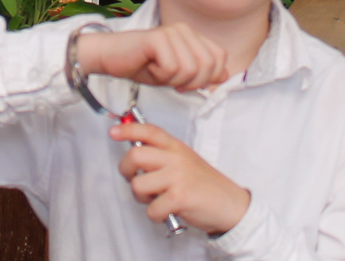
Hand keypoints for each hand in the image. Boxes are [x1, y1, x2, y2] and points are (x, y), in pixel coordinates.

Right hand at [76, 24, 232, 91]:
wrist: (111, 57)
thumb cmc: (142, 65)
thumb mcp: (177, 74)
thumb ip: (202, 74)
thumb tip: (226, 76)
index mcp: (192, 35)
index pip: (219, 59)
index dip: (208, 78)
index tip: (187, 82)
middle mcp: (184, 30)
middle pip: (208, 66)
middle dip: (191, 82)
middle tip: (171, 79)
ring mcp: (171, 31)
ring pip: (191, 68)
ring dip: (173, 79)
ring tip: (158, 71)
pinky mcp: (158, 38)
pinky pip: (172, 67)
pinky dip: (161, 75)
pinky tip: (150, 66)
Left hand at [109, 120, 251, 235]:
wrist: (231, 204)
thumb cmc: (206, 185)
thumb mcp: (186, 161)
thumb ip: (164, 155)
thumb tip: (135, 155)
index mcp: (176, 147)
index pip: (149, 131)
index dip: (128, 129)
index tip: (114, 132)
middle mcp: (176, 158)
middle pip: (135, 156)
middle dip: (126, 170)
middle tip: (133, 178)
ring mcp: (177, 177)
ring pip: (138, 185)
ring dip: (142, 198)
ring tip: (156, 198)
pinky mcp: (179, 197)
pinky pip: (151, 209)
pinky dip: (155, 215)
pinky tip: (167, 211)